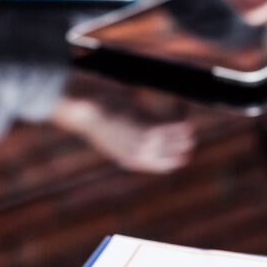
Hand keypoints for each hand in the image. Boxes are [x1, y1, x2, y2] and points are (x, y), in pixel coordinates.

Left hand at [51, 78, 195, 173]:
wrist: (81, 106)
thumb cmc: (91, 111)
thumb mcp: (108, 128)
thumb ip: (125, 134)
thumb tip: (139, 123)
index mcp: (131, 159)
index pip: (167, 164)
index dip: (174, 148)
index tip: (172, 130)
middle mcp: (141, 156)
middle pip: (181, 155)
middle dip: (184, 137)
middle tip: (180, 116)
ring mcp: (147, 144)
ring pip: (184, 138)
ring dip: (185, 121)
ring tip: (180, 106)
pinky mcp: (151, 129)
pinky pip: (180, 123)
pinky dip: (182, 111)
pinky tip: (179, 102)